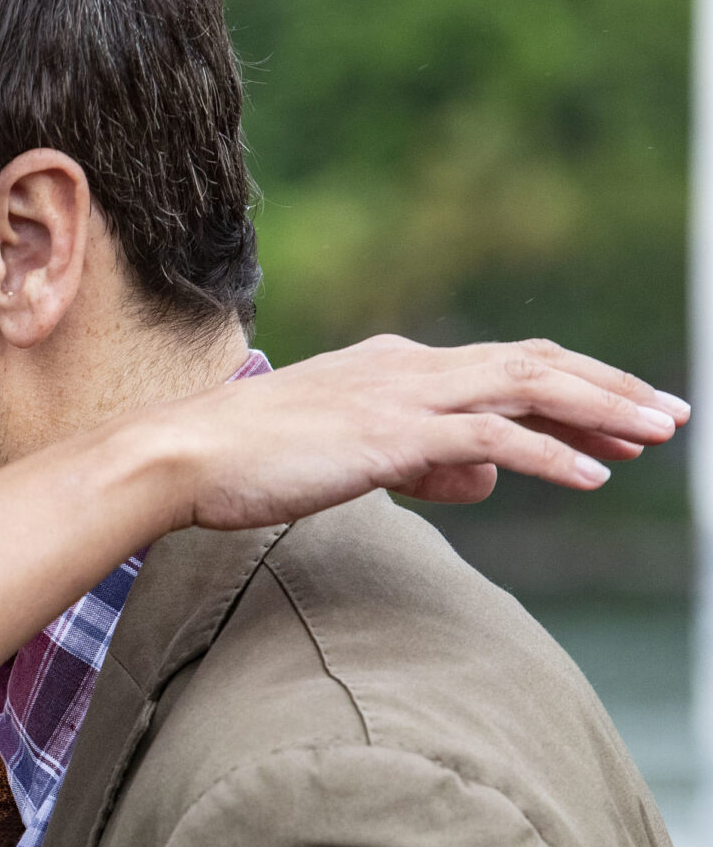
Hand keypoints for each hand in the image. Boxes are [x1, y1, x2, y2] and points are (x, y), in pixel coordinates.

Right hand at [127, 335, 684, 532]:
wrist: (182, 456)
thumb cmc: (244, 462)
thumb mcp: (344, 457)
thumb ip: (419, 463)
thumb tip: (483, 482)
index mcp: (394, 365)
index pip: (503, 367)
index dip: (571, 388)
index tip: (621, 418)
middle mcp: (409, 367)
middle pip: (534, 364)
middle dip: (609, 388)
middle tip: (669, 415)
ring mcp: (404, 396)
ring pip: (529, 389)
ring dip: (602, 410)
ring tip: (656, 435)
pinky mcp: (395, 434)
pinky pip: (495, 440)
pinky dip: (551, 455)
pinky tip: (594, 477)